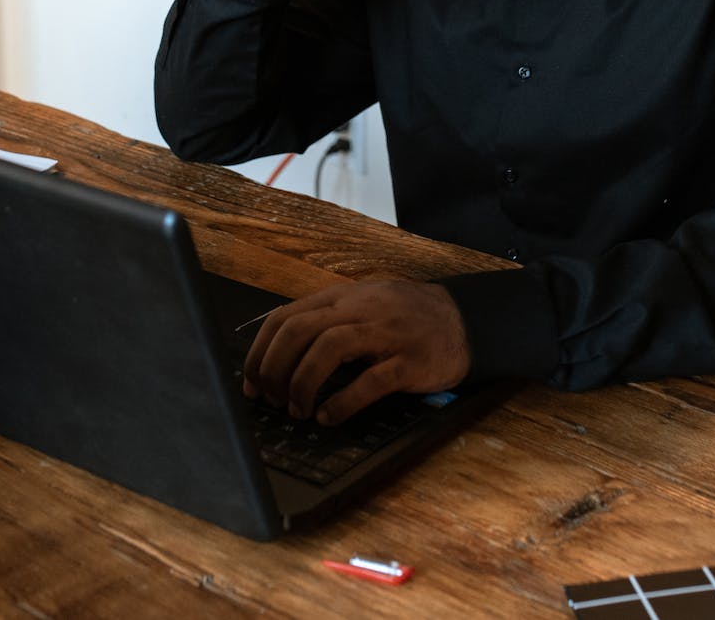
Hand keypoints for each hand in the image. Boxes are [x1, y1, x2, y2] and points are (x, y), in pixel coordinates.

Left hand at [242, 281, 470, 425]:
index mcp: (342, 298)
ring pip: (327, 349)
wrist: (465, 321)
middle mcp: (359, 310)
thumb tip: (278, 355)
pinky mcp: (408, 361)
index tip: (250, 382)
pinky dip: (342, 402)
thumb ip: (325, 322)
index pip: (284, 317)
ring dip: (302, 384)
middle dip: (275, 369)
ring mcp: (385, 333)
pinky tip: (329, 417)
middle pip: (298, 331)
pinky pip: (369, 381)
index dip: (259, 352)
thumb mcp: (363, 307)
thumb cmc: (407, 318)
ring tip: (298, 410)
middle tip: (272, 399)